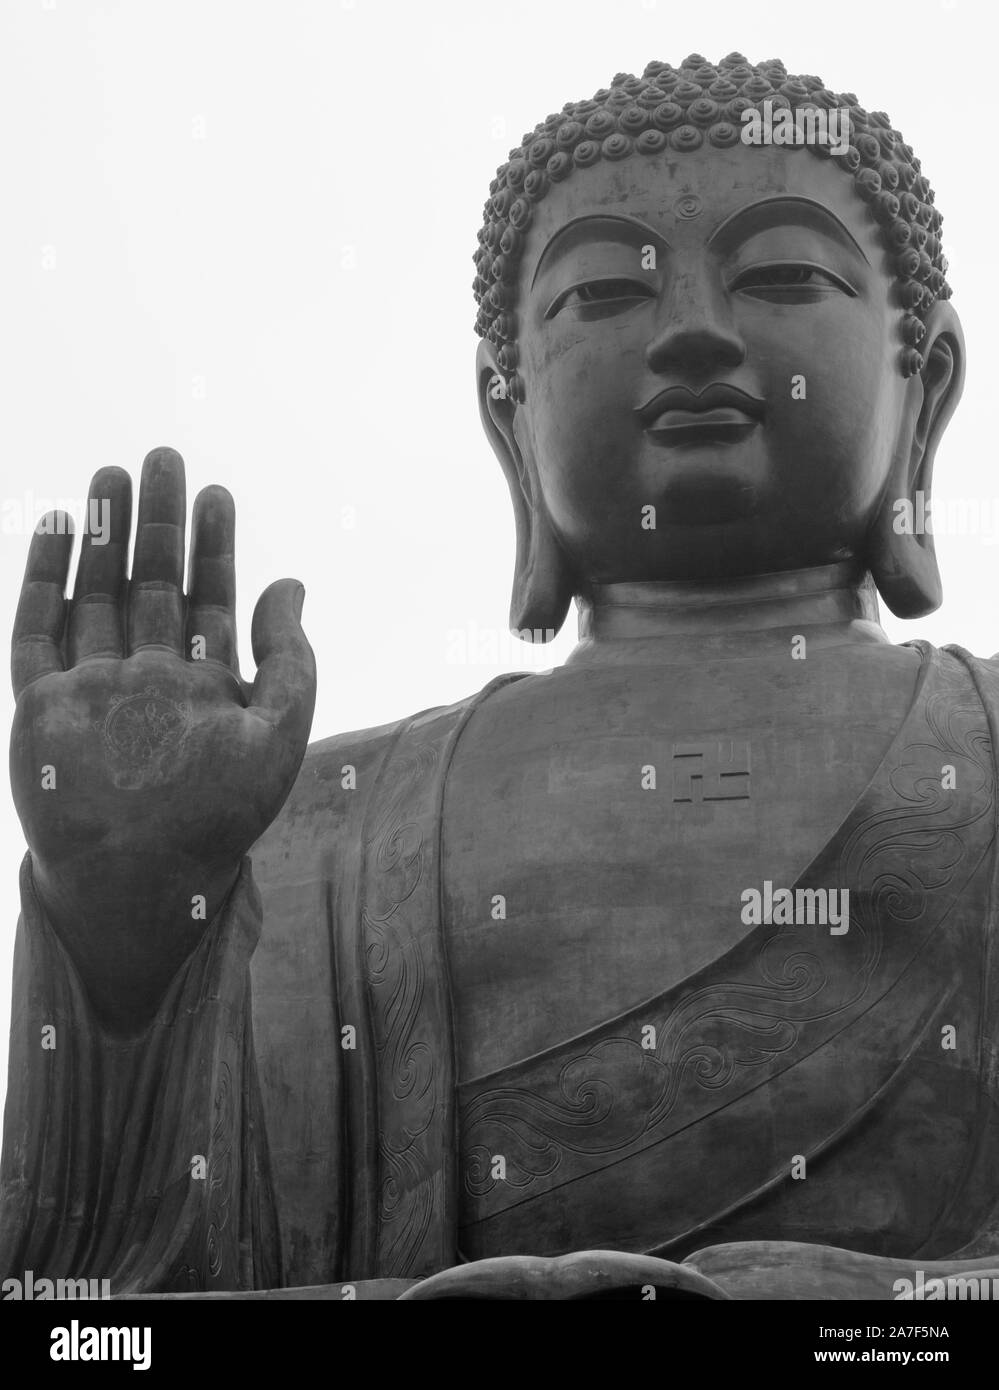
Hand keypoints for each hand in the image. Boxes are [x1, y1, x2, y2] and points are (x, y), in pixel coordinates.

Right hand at [10, 447, 315, 1028]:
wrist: (138, 883)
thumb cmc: (216, 821)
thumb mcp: (276, 738)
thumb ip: (290, 662)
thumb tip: (293, 582)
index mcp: (203, 688)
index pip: (209, 600)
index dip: (216, 547)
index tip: (219, 493)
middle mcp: (146, 680)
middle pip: (150, 583)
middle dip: (158, 523)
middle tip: (165, 457)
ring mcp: (91, 688)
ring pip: (95, 594)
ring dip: (103, 535)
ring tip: (113, 473)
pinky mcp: (41, 704)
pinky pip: (36, 630)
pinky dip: (44, 578)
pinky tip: (59, 526)